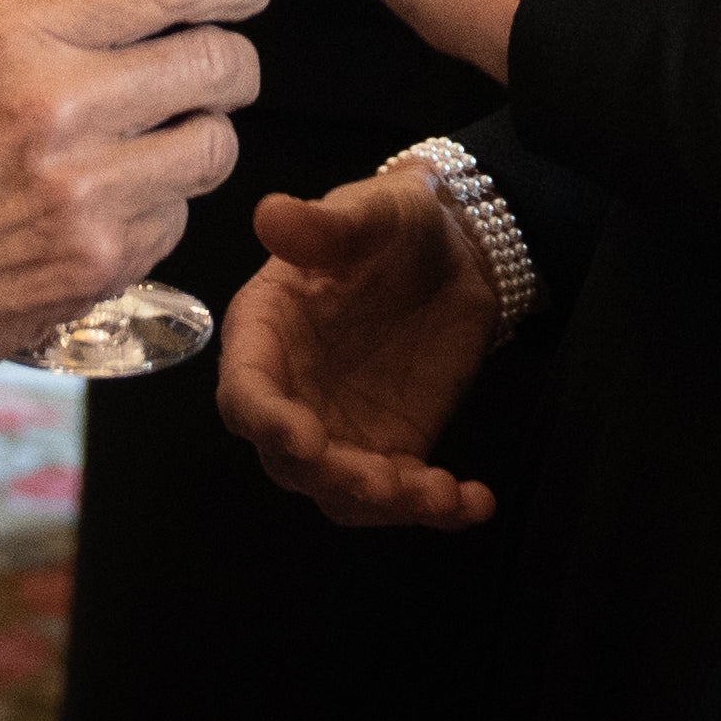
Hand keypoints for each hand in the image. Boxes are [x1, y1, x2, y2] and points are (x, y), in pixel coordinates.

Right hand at [0, 0, 267, 426]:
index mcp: (13, 34)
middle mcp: (62, 108)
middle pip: (220, 60)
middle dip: (232, 53)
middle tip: (217, 56)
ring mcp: (89, 195)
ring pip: (216, 144)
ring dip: (203, 129)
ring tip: (162, 130)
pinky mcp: (102, 265)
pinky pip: (179, 215)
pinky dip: (163, 201)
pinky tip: (114, 196)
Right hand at [217, 174, 500, 529]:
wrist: (456, 250)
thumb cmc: (395, 221)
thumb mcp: (370, 211)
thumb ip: (325, 224)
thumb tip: (270, 215)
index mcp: (266, 333)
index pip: (245, 390)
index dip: (266, 420)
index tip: (305, 439)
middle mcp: (293, 393)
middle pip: (289, 460)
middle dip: (331, 478)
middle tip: (382, 483)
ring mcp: (340, 430)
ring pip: (343, 493)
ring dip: (384, 505)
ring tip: (438, 495)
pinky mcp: (391, 450)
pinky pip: (402, 495)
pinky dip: (435, 509)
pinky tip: (475, 501)